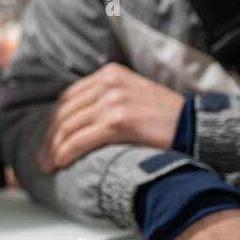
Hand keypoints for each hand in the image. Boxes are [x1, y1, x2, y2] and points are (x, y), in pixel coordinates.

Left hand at [39, 62, 184, 171]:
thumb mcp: (133, 95)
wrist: (197, 126)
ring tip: (48, 165)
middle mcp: (109, 82)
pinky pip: (80, 139)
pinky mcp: (119, 121)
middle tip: (42, 158)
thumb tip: (78, 120)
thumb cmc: (166, 118)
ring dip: (53, 149)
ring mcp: (113, 101)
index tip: (47, 140)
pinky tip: (60, 164)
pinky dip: (65, 153)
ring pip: (69, 127)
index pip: (69, 97)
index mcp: (110, 74)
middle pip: (65, 112)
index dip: (53, 121)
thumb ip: (107, 99)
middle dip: (49, 137)